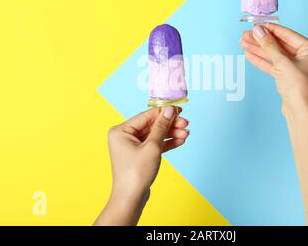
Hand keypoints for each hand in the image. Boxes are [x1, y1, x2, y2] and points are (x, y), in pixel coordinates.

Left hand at [94, 106, 188, 224]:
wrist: (131, 198)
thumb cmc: (136, 173)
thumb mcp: (152, 146)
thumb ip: (161, 126)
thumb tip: (169, 110)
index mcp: (121, 130)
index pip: (146, 116)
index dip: (164, 112)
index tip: (179, 110)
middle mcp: (124, 136)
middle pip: (152, 125)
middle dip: (170, 125)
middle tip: (186, 123)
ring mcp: (132, 146)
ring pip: (155, 135)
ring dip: (171, 134)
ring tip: (186, 134)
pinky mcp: (140, 155)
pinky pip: (155, 144)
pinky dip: (167, 143)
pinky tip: (180, 140)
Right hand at [240, 23, 307, 115]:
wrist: (301, 112)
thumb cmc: (300, 87)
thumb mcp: (283, 62)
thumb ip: (269, 45)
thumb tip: (258, 30)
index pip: (288, 35)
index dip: (270, 29)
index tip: (256, 25)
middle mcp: (306, 57)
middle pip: (279, 45)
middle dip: (261, 40)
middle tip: (246, 35)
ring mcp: (296, 68)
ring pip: (274, 55)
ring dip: (258, 49)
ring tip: (243, 43)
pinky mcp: (287, 77)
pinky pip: (273, 65)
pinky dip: (261, 60)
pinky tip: (249, 54)